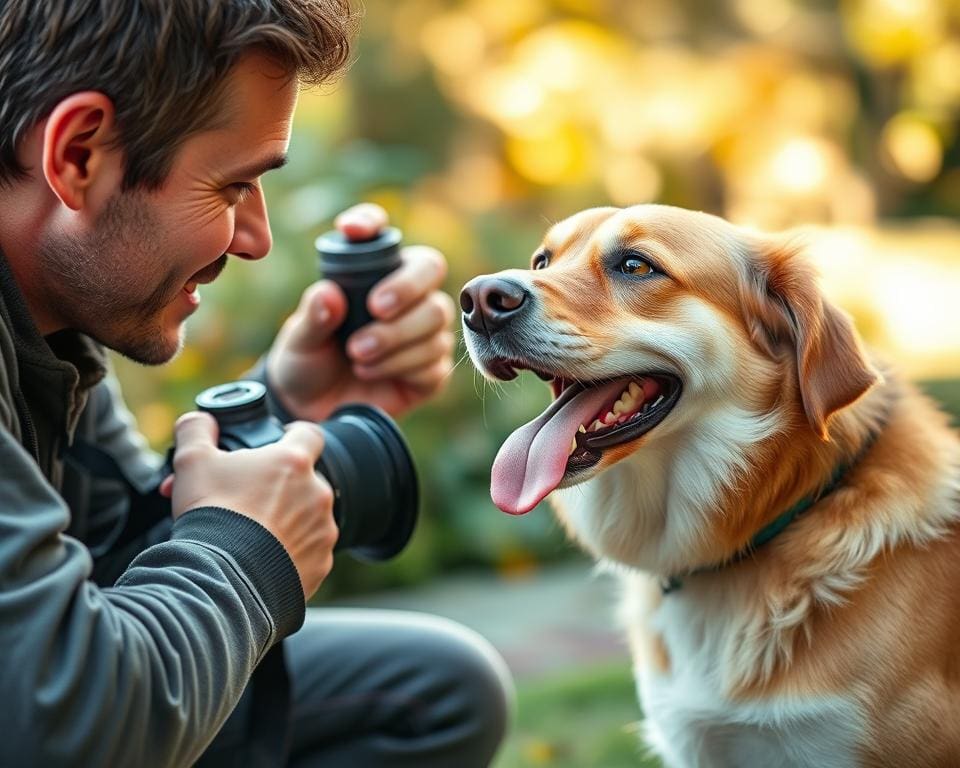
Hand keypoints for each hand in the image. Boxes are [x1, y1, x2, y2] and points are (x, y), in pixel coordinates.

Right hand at [159, 411, 337, 598]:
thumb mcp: (192, 461)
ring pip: (308, 516)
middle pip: (304, 480)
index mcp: (294, 462)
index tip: (279, 442)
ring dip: (286, 520)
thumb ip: (198, 430)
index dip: (293, 434)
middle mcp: (318, 493)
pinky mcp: (321, 564)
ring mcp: (323, 530)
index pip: (309, 433)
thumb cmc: (211, 514)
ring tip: (249, 532)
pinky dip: (290, 553)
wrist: (222, 578)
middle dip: (278, 486)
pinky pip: (309, 551)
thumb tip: (199, 420)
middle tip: (245, 499)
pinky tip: (261, 558)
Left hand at [265, 203, 455, 421]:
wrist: (312, 409)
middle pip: (430, 270)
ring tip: (357, 356)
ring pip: (435, 319)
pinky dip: (402, 366)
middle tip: (376, 309)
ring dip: (396, 338)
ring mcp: (423, 332)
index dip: (371, 222)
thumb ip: (313, 317)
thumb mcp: (299, 339)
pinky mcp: (431, 369)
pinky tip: (372, 372)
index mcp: (370, 273)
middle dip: (406, 287)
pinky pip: (434, 360)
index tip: (349, 230)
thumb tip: (328, 294)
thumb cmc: (307, 362)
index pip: (380, 233)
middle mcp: (404, 295)